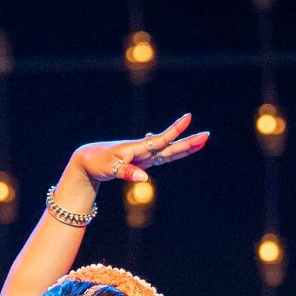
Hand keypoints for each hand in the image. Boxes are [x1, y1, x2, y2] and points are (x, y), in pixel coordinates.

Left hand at [71, 113, 210, 184]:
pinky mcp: (142, 161)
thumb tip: (145, 178)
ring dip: (185, 147)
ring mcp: (145, 156)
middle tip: (206, 135)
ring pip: (169, 150)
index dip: (175, 131)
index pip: (161, 139)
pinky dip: (174, 152)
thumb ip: (128, 172)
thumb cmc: (98, 163)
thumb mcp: (110, 169)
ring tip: (202, 140)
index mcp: (138, 149)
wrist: (89, 159)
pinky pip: (162, 156)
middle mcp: (144, 151)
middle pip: (170, 146)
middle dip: (188, 142)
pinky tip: (184, 148)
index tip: (188, 118)